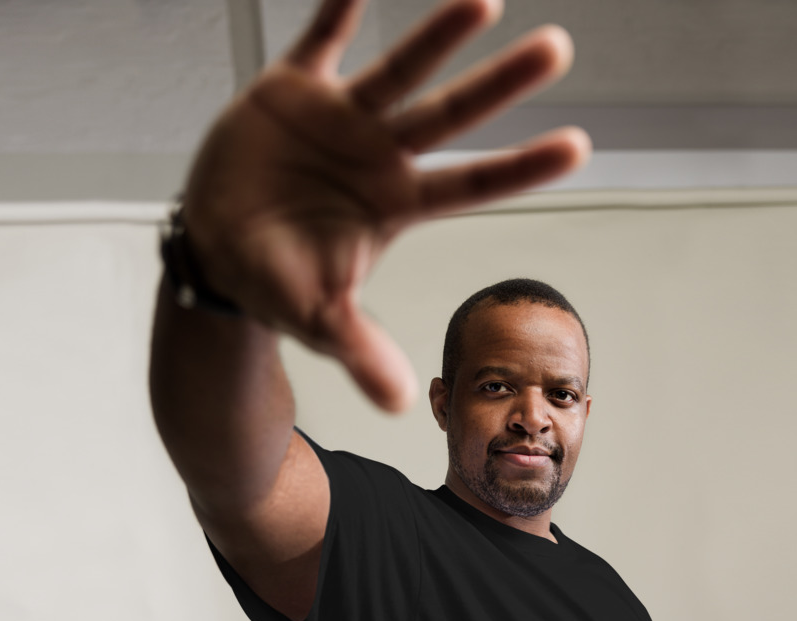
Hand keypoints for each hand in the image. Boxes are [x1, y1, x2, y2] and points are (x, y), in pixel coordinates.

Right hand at [182, 0, 590, 410]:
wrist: (218, 249)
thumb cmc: (276, 282)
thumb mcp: (319, 320)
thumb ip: (361, 351)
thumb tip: (400, 403)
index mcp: (395, 206)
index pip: (471, 186)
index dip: (521, 168)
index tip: (578, 148)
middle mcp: (379, 156)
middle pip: (450, 116)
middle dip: (500, 85)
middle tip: (558, 51)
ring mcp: (339, 120)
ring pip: (399, 69)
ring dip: (438, 35)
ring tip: (484, 0)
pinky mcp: (291, 91)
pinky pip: (319, 39)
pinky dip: (338, 8)